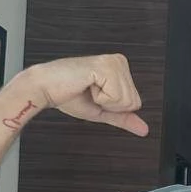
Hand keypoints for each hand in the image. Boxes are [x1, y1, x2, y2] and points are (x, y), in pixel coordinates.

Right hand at [29, 54, 148, 136]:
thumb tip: (144, 130)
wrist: (46, 88)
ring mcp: (114, 62)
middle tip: (91, 93)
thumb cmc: (69, 95)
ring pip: (126, 101)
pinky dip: (99, 98)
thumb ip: (124, 118)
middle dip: (110, 106)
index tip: (96, 96)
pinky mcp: (106, 67)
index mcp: (121, 68)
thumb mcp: (103, 110)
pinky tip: (86, 85)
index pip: (136, 103)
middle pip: (134, 102)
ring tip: (88, 88)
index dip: (114, 108)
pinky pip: (116, 97)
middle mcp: (119, 61)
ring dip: (104, 102)